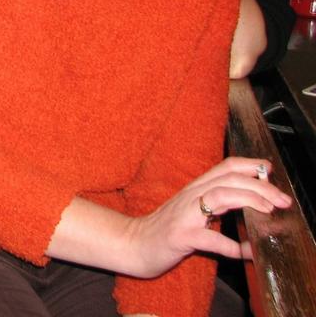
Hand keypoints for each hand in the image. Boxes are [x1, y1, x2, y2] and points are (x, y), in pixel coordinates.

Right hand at [126, 157, 290, 277]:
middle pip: (228, 179)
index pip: (225, 167)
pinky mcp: (180, 236)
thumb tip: (248, 206)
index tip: (270, 170)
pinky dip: (231, 245)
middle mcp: (190, 196)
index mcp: (195, 189)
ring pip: (220, 196)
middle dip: (260, 186)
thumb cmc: (165, 228)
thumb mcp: (192, 210)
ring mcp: (184, 215)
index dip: (249, 165)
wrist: (134, 242)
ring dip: (248, 201)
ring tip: (268, 211)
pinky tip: (244, 251)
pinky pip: (209, 238)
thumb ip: (216, 204)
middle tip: (282, 199)